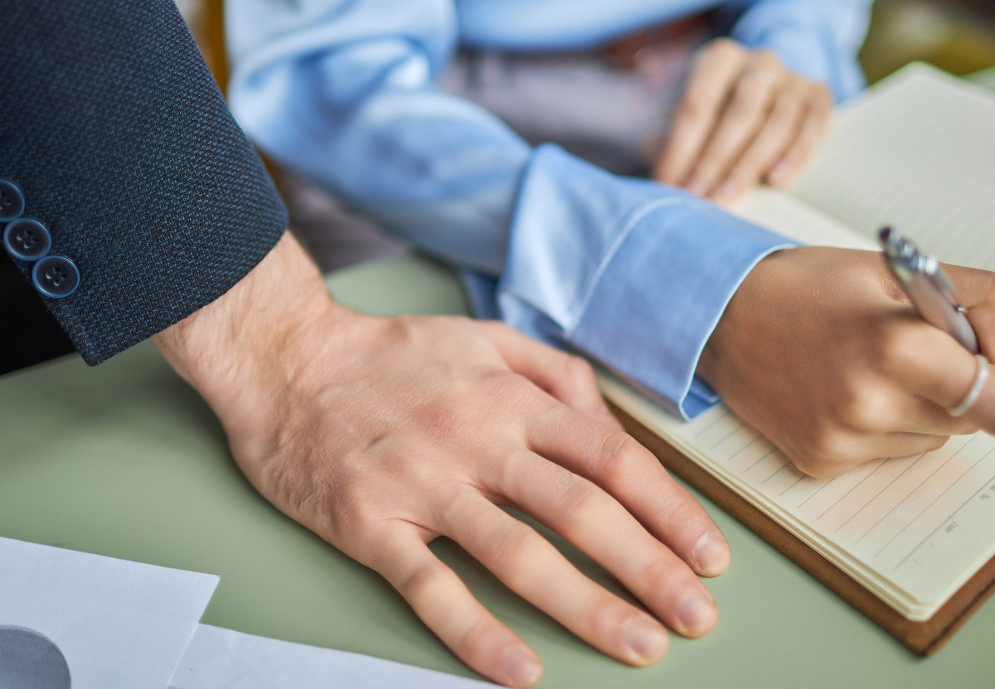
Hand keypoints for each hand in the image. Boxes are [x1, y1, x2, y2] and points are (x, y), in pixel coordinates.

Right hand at [153, 233, 730, 686]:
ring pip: (518, 553)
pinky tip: (520, 670)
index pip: (611, 458)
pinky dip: (476, 632)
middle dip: (651, 567)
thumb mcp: (484, 338)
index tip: (708, 554)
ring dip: (586, 605)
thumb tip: (610, 422)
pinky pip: (431, 587)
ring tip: (638, 646)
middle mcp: (477, 439)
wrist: (286, 360)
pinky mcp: (371, 525)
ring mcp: (424, 485)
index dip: (670, 509)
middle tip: (697, 616)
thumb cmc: (391, 355)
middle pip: (581, 510)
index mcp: (511, 397)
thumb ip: (553, 374)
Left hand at [653, 39, 830, 201]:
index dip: (681, 148)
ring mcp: (793, 77)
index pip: (698, 103)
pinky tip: (776, 181)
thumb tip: (665, 179)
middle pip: (742, 110)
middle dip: (716, 159)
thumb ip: (669, 141)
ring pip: (778, 121)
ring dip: (750, 165)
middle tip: (699, 196)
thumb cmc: (711, 113)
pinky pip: (814, 124)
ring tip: (728, 197)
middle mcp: (760, 60)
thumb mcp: (683, 117)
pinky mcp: (819, 95)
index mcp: (719, 58)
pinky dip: (796, 154)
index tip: (668, 184)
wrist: (760, 94)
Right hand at [697, 247, 994, 478]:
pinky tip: (840, 388)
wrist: (717, 316)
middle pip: (971, 421)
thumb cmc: (804, 285)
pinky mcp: (820, 461)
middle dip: (961, 387)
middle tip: (920, 350)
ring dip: (920, 407)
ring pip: (930, 438)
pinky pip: (885, 451)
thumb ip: (971, 293)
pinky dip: (879, 424)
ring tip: (869, 365)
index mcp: (897, 347)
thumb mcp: (892, 268)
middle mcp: (871, 404)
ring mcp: (843, 440)